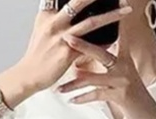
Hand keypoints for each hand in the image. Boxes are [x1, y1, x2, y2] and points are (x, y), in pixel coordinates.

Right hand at [16, 0, 133, 93]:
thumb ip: (55, 15)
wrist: (29, 75)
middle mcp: (54, 22)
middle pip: (79, 1)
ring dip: (111, 15)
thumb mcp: (42, 28)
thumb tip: (68, 7)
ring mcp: (61, 38)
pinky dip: (105, 41)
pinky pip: (92, 46)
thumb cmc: (38, 53)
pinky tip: (116, 37)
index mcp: (48, 14)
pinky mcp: (67, 53)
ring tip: (125, 10)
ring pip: (91, 22)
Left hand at [55, 24, 155, 118]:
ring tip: (60, 87)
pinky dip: (82, 99)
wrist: (149, 115)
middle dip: (82, 46)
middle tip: (67, 39)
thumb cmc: (134, 97)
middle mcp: (124, 67)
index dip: (108, 27)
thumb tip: (88, 64)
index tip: (94, 17)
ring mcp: (122, 81)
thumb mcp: (125, 77)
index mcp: (125, 60)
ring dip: (74, 84)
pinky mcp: (120, 95)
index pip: (116, 39)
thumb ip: (111, 66)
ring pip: (93, 79)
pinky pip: (96, 95)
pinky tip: (72, 100)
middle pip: (100, 53)